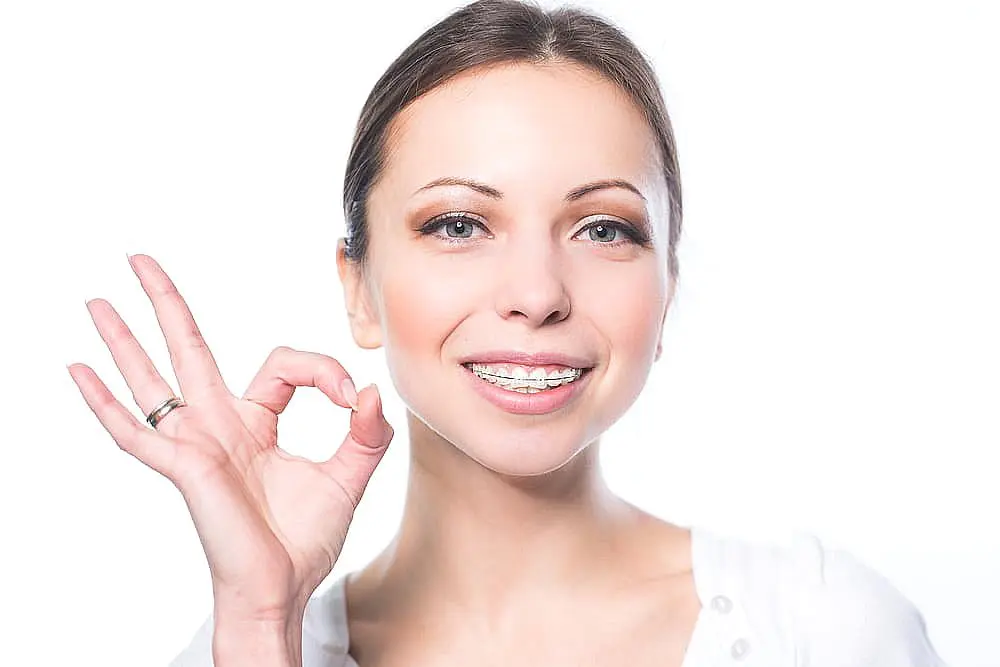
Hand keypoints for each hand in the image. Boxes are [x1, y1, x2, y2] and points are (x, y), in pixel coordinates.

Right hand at [68, 253, 393, 621]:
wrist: (282, 589)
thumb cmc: (304, 541)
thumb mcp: (348, 478)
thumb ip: (366, 435)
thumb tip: (371, 392)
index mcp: (255, 422)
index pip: (282, 364)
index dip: (321, 369)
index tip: (351, 396)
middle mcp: (218, 426)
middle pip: (188, 350)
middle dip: (166, 304)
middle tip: (139, 258)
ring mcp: (195, 444)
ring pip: (152, 380)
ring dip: (124, 340)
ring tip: (97, 300)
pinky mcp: (184, 468)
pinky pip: (136, 432)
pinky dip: (105, 403)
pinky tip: (78, 371)